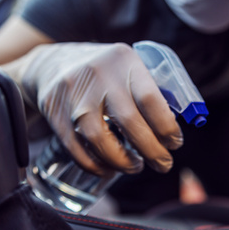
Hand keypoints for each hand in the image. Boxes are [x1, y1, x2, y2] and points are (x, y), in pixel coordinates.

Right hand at [10, 42, 183, 174]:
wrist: (53, 63)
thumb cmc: (105, 72)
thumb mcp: (128, 66)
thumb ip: (151, 89)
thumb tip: (174, 128)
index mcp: (124, 61)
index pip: (151, 99)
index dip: (167, 127)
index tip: (175, 143)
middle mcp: (98, 75)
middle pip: (129, 123)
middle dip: (152, 151)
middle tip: (163, 164)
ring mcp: (73, 95)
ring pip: (100, 141)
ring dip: (123, 162)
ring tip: (136, 167)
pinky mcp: (54, 112)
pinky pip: (77, 149)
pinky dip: (96, 165)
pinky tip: (109, 168)